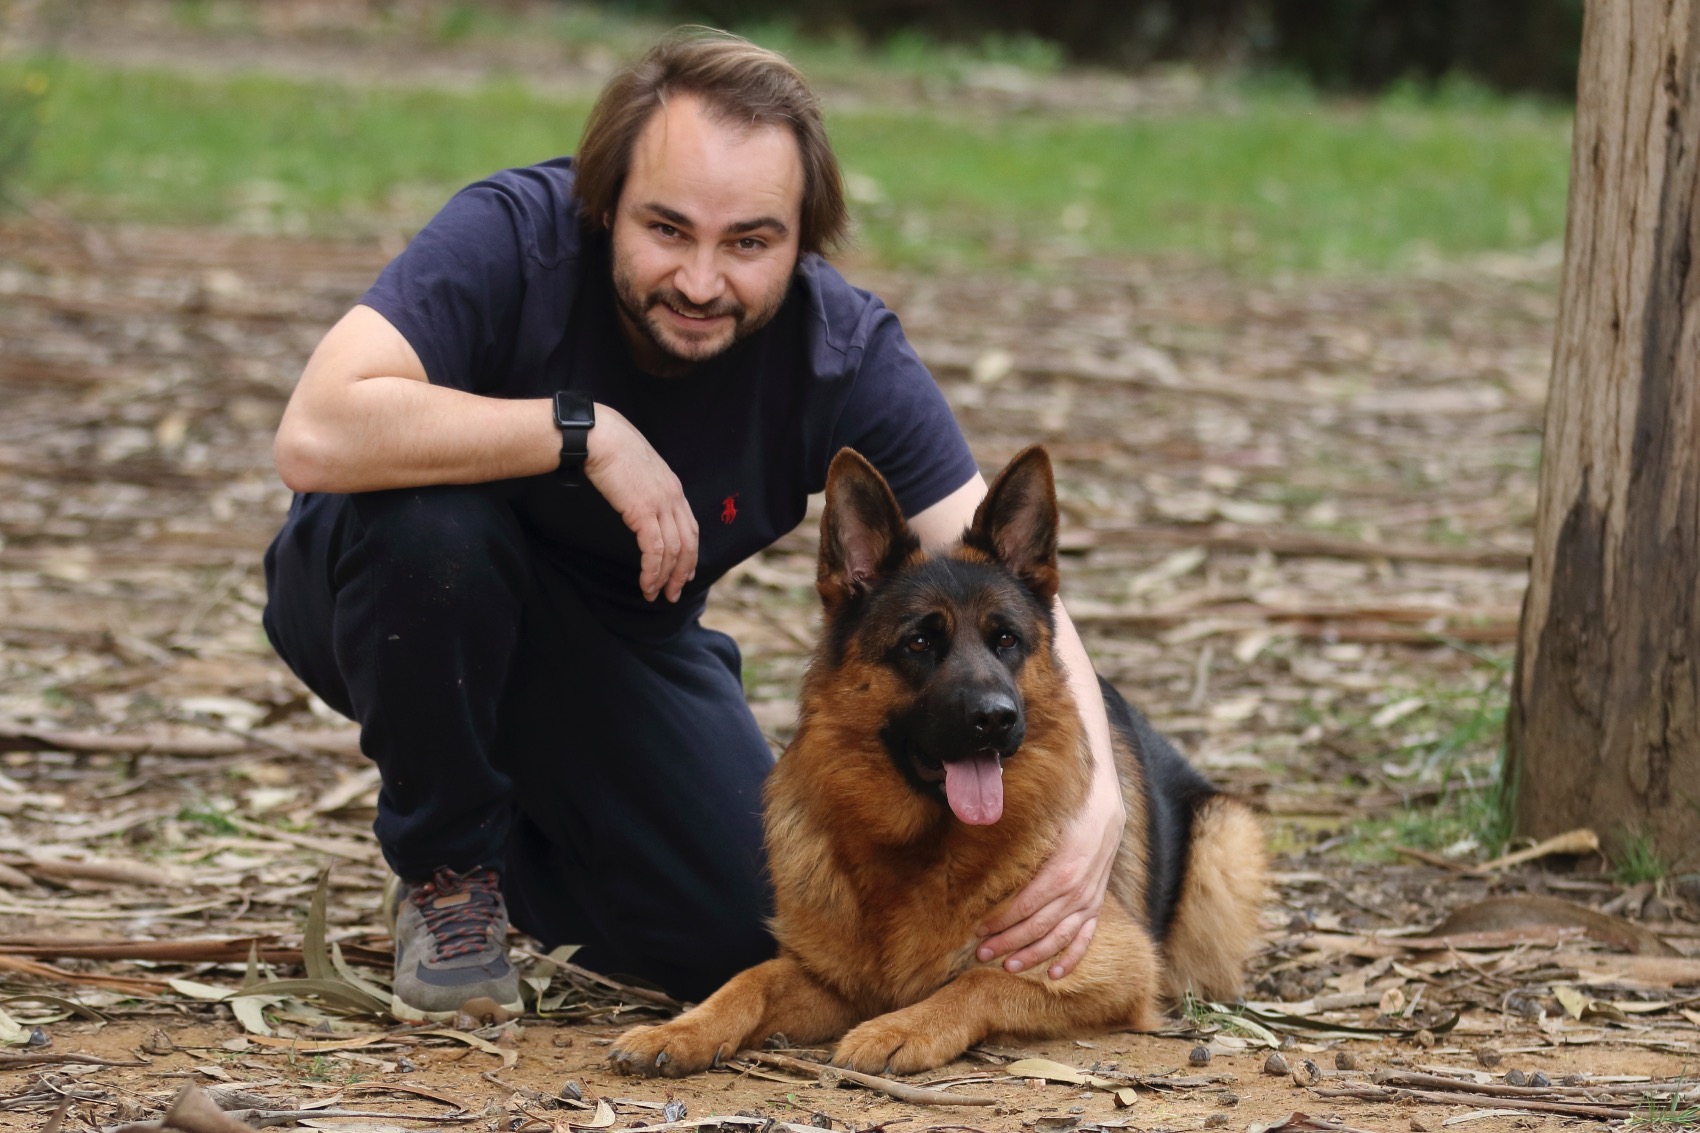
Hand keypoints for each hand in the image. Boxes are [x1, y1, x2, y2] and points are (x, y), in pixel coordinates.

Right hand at [583, 404, 697, 602]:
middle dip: (682, 573)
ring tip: (655, 595)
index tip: (684, 573)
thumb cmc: (611, 448)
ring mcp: (661, 504)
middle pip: (688, 544)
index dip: (690, 554)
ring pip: (673, 551)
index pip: (690, 528)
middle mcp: (673, 497)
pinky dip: (652, 570)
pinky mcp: (644, 511)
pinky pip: (655, 550)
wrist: (599, 436)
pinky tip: (645, 583)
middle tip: (673, 594)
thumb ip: (645, 488)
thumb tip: (638, 502)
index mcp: (673, 488)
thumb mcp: (638, 469)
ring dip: (665, 578)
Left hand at [975, 757, 1122, 978]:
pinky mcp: (1096, 906)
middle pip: (1036, 928)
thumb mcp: (1041, 825)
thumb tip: (980, 844)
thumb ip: (1017, 845)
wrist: (1104, 807)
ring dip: (1032, 956)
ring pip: (1058, 938)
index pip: (1023, 907)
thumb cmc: (1066, 814)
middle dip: (1006, 943)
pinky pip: (1085, 938)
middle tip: (980, 954)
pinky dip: (1071, 958)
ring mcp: (1089, 902)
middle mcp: (1077, 893)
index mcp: (1060, 873)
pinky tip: (1055, 975)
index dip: (999, 922)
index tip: (977, 930)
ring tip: (1007, 967)